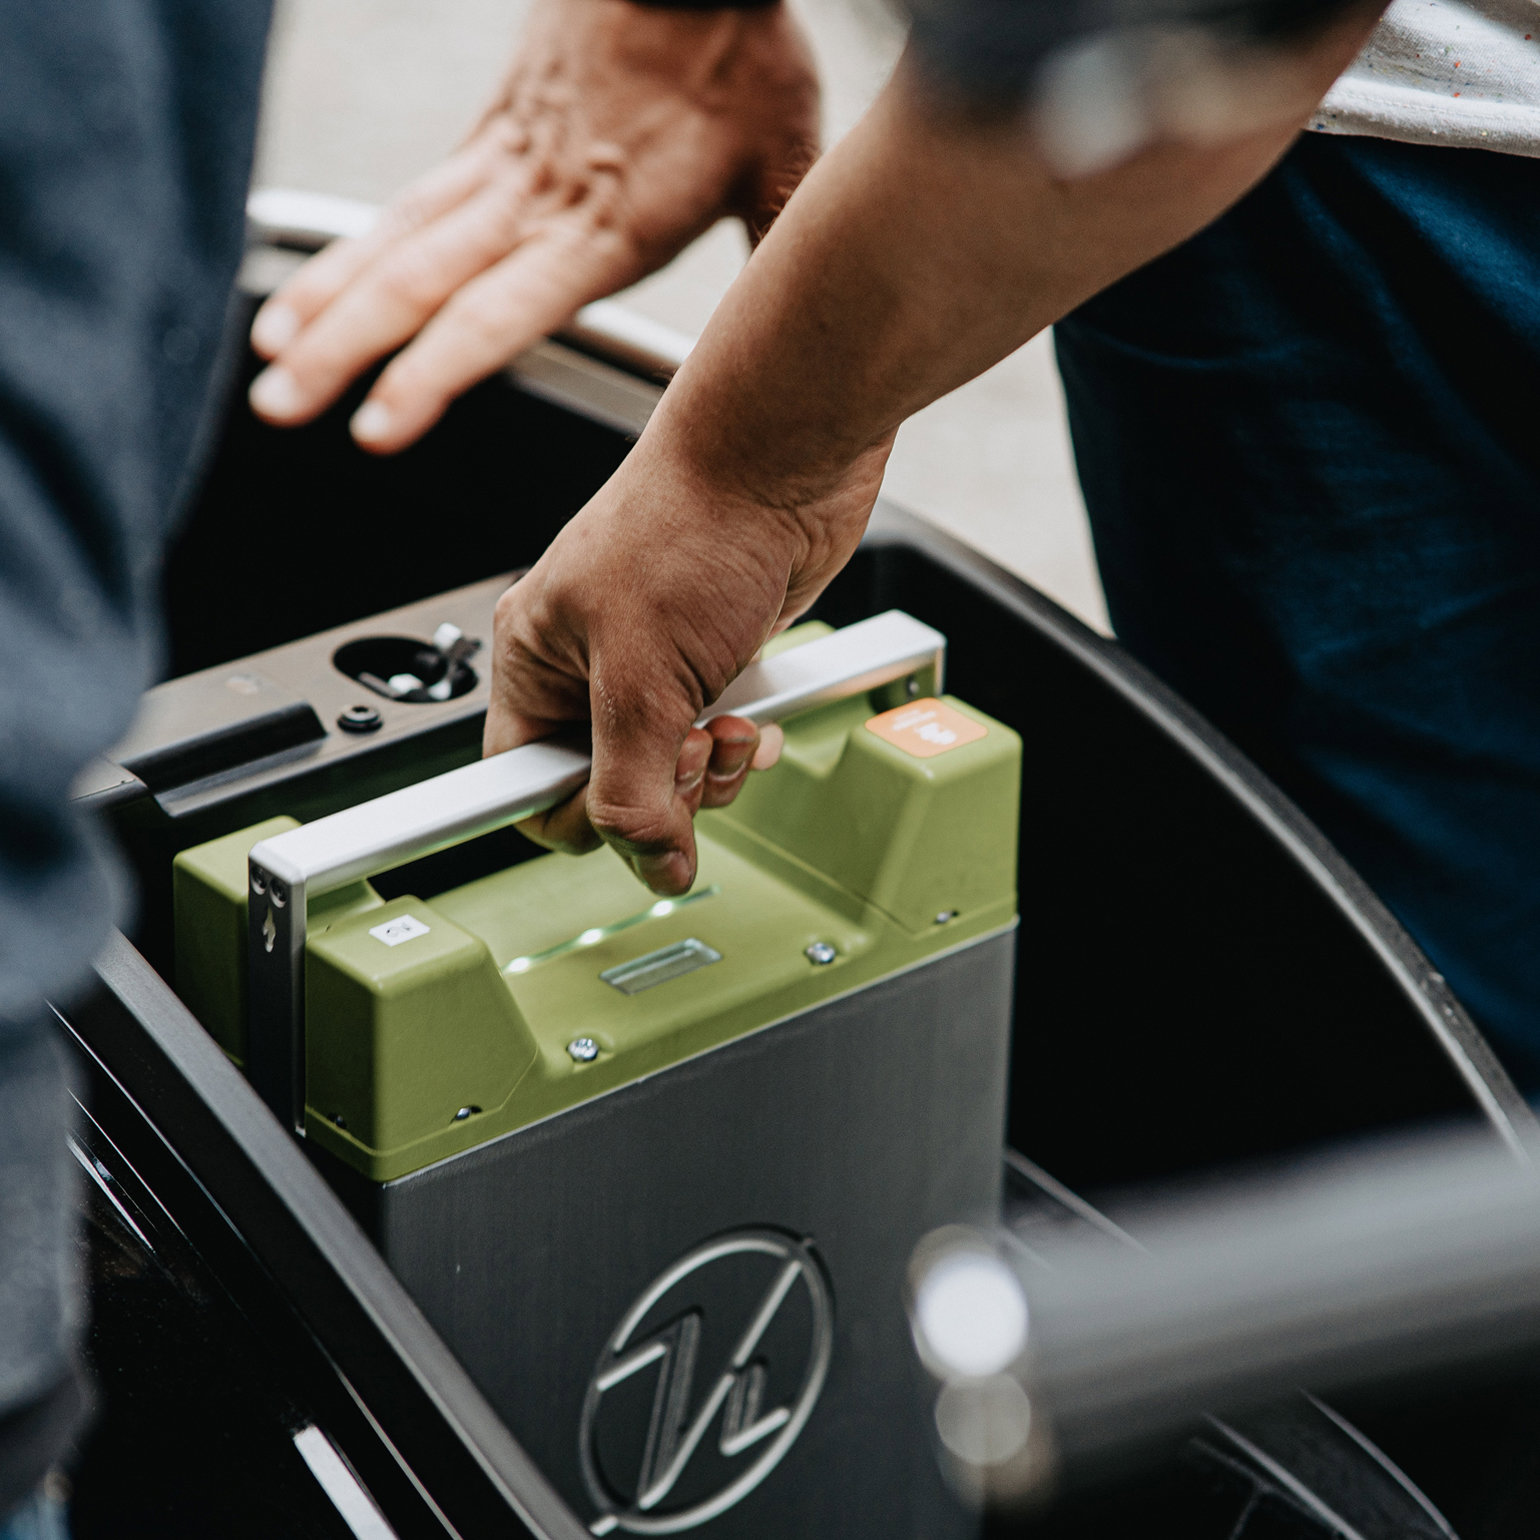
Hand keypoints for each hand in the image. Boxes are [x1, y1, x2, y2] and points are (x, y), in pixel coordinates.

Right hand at [247, 0, 818, 452]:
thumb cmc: (740, 52)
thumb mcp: (785, 165)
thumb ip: (784, 252)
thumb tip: (815, 331)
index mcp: (608, 225)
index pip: (498, 312)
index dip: (434, 373)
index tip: (378, 426)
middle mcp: (540, 199)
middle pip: (422, 283)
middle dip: (346, 354)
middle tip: (279, 407)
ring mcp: (506, 163)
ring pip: (398, 240)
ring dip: (329, 304)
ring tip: (271, 359)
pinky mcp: (493, 135)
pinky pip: (410, 201)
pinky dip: (354, 249)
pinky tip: (315, 285)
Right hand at [483, 423, 887, 893]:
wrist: (784, 459)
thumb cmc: (695, 524)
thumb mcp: (643, 676)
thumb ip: (634, 786)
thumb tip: (648, 863)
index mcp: (534, 659)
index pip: (523, 783)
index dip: (576, 816)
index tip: (624, 824)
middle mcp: (586, 664)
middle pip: (606, 787)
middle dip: (662, 789)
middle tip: (692, 751)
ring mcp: (653, 664)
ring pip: (667, 771)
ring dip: (709, 771)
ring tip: (729, 729)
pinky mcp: (712, 661)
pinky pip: (715, 739)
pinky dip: (740, 744)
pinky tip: (754, 718)